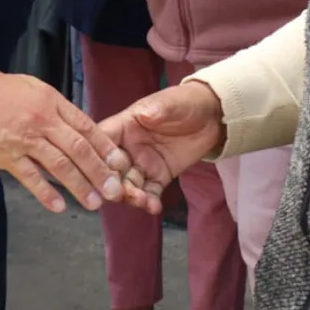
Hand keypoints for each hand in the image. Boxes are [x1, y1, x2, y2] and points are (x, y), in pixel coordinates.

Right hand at [0, 70, 132, 214]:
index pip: (86, 126)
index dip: (104, 146)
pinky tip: (59, 207)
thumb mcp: (35, 88)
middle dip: (99, 171)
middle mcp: (44, 122)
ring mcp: (26, 141)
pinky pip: (31, 178)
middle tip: (114, 189)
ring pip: (59, 166)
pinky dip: (45, 193)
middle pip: (78, 149)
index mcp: (53, 103)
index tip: (119, 162)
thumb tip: (75, 126)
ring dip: (79, 186)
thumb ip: (56, 107)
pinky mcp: (8, 157)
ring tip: (94, 202)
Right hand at [97, 81, 226, 214]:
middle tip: (118, 194)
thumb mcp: (172, 103)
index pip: (103, 141)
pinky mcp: (159, 176)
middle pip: (111, 168)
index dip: (97, 155)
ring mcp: (143, 164)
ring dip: (131, 195)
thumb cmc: (186, 102)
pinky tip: (154, 207)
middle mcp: (128, 148)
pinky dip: (150, 202)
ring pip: (128, 184)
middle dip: (111, 183)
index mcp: (124, 126)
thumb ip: (158, 109)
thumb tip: (146, 113)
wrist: (212, 116)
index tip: (98, 169)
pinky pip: (150, 192)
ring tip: (141, 200)